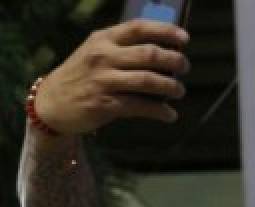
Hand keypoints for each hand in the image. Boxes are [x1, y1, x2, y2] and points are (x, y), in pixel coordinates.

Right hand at [34, 20, 189, 135]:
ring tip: (179, 91)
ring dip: (171, 87)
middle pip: (149, 54)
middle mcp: (103, 56)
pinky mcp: (105, 104)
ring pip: (149, 80)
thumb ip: (125, 49)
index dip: (165, 31)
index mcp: (103, 39)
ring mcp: (103, 80)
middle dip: (174, 60)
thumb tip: (167, 51)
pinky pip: (141, 106)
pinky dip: (160, 111)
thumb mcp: (98, 53)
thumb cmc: (85, 75)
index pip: (138, 28)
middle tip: (184, 67)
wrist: (53, 102)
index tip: (184, 38)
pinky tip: (170, 114)